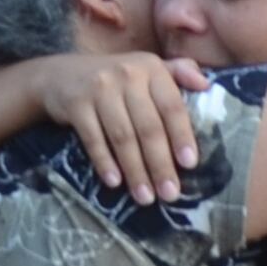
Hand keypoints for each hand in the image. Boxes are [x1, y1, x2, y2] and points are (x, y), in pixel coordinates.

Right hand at [33, 52, 209, 203]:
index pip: (172, 106)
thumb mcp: (146, 69)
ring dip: (135, 171)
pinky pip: (93, 139)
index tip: (189, 165)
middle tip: (170, 194)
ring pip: (123, 137)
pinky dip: (105, 162)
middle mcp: (126, 74)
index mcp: (151, 68)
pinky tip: (115, 182)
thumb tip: (207, 85)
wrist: (59, 75)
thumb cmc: (115, 79)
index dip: (182, 136)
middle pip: (148, 127)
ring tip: (145, 197)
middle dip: (160, 164)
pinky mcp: (76, 104)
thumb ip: (178, 73)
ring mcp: (99, 88)